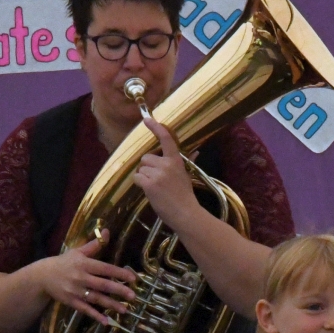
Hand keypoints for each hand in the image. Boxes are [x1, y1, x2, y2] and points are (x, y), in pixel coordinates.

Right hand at [39, 229, 137, 324]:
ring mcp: (75, 291)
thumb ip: (94, 244)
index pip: (105, 268)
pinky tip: (106, 322)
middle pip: (102, 285)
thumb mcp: (78, 252)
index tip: (133, 278)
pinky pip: (85, 310)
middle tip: (133, 296)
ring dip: (111, 305)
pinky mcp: (71, 302)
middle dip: (118, 290)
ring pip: (96, 299)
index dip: (119, 273)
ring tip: (125, 310)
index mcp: (84, 264)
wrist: (43, 276)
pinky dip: (95, 316)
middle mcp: (81, 277)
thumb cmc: (64, 262)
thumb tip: (107, 231)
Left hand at [132, 115, 198, 230]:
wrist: (185, 213)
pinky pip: (137, 178)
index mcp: (176, 160)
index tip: (147, 119)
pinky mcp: (149, 184)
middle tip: (157, 180)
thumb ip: (187, 162)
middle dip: (148, 168)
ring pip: (140, 169)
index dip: (156, 128)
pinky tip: (150, 191)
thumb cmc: (186, 196)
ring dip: (144, 178)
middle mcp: (166, 164)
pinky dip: (140, 184)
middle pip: (146, 158)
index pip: (166, 139)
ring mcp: (157, 174)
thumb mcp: (187, 176)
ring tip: (156, 188)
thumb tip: (196, 152)